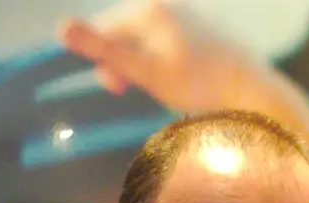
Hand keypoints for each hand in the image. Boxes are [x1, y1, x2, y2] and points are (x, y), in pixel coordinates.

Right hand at [56, 2, 308, 143]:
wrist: (248, 87)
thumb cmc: (196, 83)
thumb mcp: (143, 71)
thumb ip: (102, 49)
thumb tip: (60, 27)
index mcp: (147, 9)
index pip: (102, 29)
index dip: (101, 60)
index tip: (116, 88)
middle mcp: (163, 3)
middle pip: (120, 31)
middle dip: (120, 61)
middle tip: (131, 89)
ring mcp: (180, 11)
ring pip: (139, 37)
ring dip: (137, 63)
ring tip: (154, 83)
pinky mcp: (193, 23)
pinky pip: (159, 38)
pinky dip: (156, 58)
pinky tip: (172, 75)